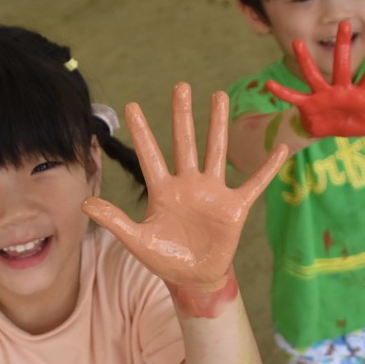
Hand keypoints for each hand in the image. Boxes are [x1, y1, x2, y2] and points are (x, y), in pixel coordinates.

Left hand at [81, 83, 287, 294]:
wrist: (193, 278)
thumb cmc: (164, 258)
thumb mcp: (136, 240)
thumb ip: (113, 219)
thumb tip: (84, 201)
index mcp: (163, 190)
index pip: (149, 155)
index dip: (141, 131)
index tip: (132, 105)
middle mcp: (187, 184)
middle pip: (184, 142)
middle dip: (182, 115)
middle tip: (181, 85)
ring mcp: (212, 193)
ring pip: (216, 151)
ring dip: (218, 125)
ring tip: (219, 95)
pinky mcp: (234, 207)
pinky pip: (254, 183)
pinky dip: (268, 168)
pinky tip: (279, 150)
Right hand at [265, 22, 364, 137]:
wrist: (327, 130)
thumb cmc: (350, 123)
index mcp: (358, 92)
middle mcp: (339, 88)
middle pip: (342, 64)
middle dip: (343, 45)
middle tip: (344, 23)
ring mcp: (322, 94)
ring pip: (313, 74)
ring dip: (305, 60)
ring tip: (297, 42)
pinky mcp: (308, 104)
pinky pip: (293, 97)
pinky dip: (282, 92)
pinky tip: (269, 85)